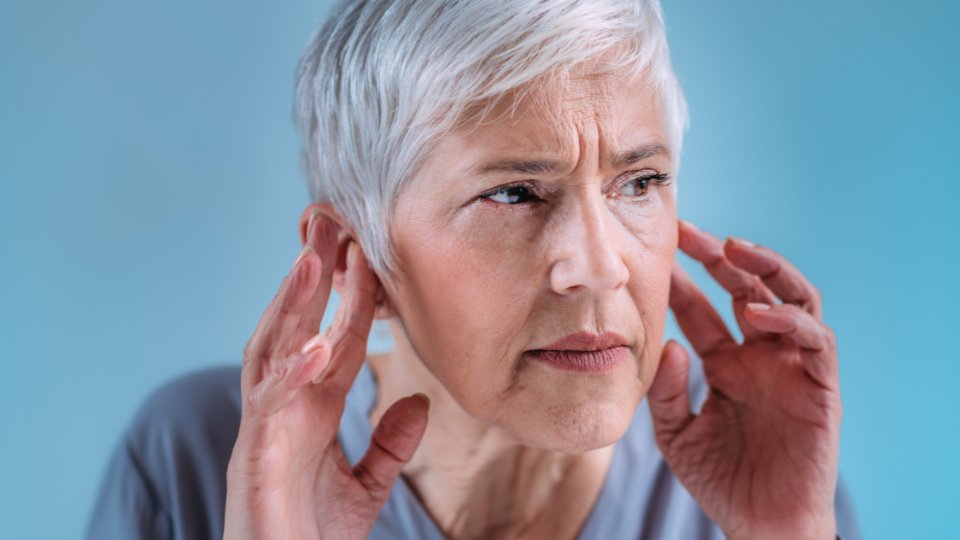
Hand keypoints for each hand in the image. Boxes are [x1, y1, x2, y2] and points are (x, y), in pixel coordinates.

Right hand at [223, 212, 428, 539]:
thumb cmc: (309, 534)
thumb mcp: (365, 487)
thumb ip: (390, 444)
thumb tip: (419, 401)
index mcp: (311, 410)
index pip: (334, 339)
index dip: (352, 297)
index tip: (369, 250)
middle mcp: (285, 407)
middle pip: (298, 328)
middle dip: (312, 277)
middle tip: (331, 223)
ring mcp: (266, 427)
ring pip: (273, 351)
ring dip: (290, 305)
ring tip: (312, 258)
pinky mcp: (254, 457)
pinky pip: (270, 406)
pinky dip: (290, 372)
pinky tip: (314, 343)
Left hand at [647, 220, 840, 539]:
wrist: (761, 525)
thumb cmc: (721, 481)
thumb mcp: (676, 434)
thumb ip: (666, 392)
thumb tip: (669, 344)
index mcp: (726, 363)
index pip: (702, 310)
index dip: (682, 281)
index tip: (655, 253)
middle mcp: (761, 356)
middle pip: (746, 289)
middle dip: (719, 257)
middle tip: (688, 231)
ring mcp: (792, 367)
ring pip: (792, 299)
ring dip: (765, 269)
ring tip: (732, 249)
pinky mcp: (822, 386)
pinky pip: (816, 341)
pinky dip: (791, 321)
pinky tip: (758, 313)